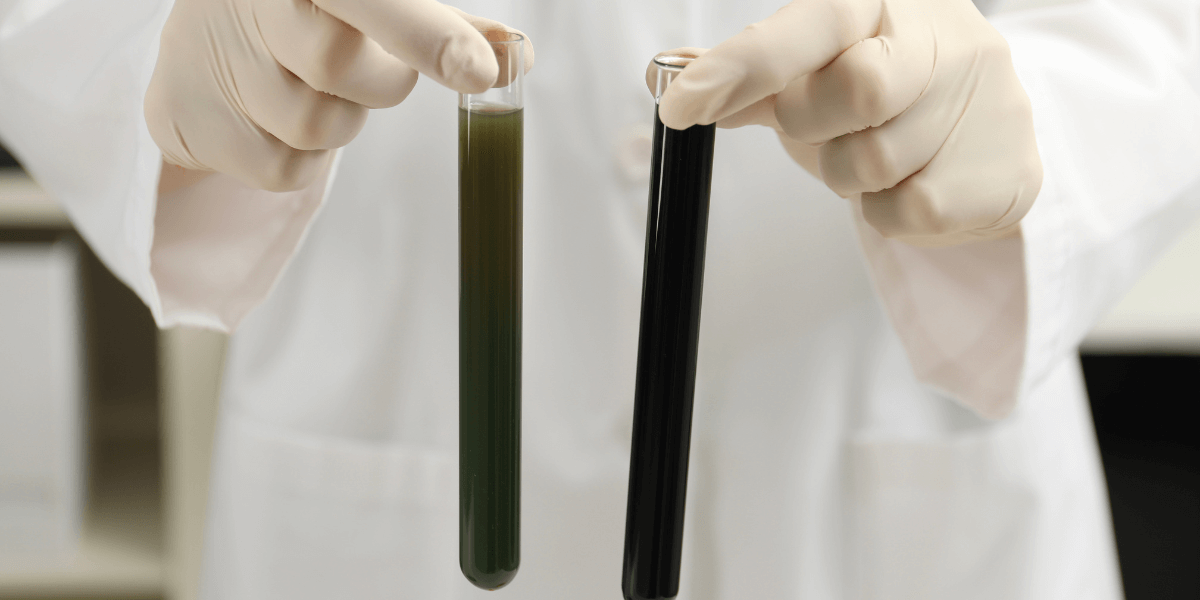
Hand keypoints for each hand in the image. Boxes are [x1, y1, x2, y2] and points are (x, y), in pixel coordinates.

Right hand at [145, 0, 532, 191]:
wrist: (199, 44)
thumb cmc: (308, 15)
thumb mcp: (374, 4)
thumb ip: (445, 25)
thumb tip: (518, 57)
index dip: (427, 34)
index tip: (476, 71)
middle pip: (343, 65)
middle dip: (378, 79)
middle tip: (366, 63)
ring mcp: (213, 57)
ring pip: (319, 124)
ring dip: (340, 118)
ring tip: (309, 83)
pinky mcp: (193, 119)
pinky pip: (288, 168)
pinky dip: (304, 157)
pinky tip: (279, 116)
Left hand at [648, 0, 1040, 246]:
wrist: (988, 137)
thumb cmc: (885, 95)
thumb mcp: (815, 73)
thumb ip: (747, 77)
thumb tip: (661, 76)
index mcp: (883, 1)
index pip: (811, 25)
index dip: (743, 65)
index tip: (682, 102)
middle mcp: (943, 36)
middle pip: (856, 88)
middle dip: (815, 123)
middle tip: (824, 124)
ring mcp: (984, 99)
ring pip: (872, 161)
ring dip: (849, 173)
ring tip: (876, 151)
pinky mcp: (1002, 171)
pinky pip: (904, 211)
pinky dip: (886, 210)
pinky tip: (910, 181)